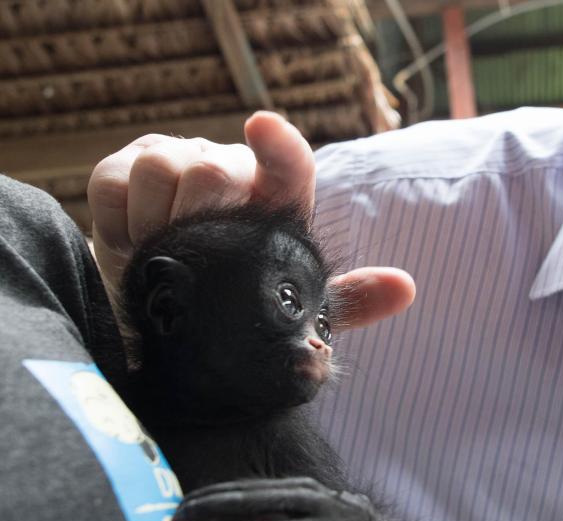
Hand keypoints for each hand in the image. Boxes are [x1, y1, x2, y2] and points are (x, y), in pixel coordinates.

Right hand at [87, 112, 413, 330]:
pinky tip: (134, 246)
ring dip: (157, 225)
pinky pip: (115, 183)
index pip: (288, 163)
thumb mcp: (287, 308)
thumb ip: (347, 300)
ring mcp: (172, 161)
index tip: (263, 127)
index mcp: (273, 198)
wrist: (157, 309)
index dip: (280, 146)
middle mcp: (226, 169)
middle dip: (198, 224)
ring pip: (162, 169)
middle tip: (193, 264)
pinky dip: (119, 224)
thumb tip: (405, 288)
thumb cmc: (231, 301)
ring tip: (165, 259)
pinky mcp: (119, 168)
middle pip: (214, 170)